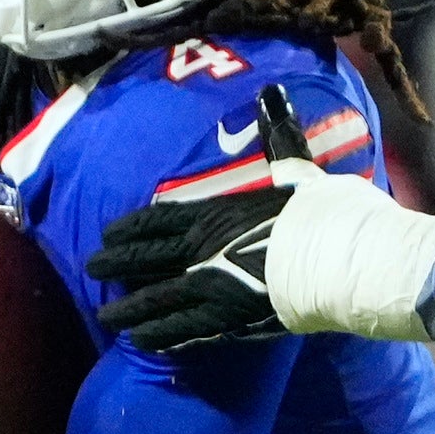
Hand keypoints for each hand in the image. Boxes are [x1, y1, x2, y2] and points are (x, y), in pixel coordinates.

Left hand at [93, 140, 434, 351]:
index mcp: (216, 212)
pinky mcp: (227, 319)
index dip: (131, 227)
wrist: (343, 259)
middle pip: (146, 257)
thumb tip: (273, 91)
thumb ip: (279, 136)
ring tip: (105, 318)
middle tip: (92, 268)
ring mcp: (210, 286)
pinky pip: (182, 329)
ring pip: (155, 299)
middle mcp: (203, 248)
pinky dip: (159, 336)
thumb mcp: (298, 167)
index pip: (159, 219)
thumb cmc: (325, 213)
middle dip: (116, 263)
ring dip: (129, 309)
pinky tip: (142, 342)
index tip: (108, 232)